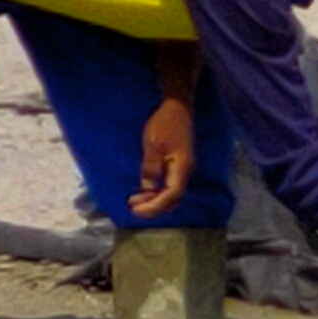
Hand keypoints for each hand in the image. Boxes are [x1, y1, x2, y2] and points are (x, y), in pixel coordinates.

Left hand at [130, 97, 198, 219]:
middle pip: (173, 198)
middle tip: (133, 209)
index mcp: (181, 167)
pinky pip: (168, 185)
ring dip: (154, 200)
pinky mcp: (177, 166)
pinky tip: (143, 191)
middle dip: (154, 207)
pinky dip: (156, 192)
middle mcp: (185, 172)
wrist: (178, 108)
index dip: (155, 206)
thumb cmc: (165, 123)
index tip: (137, 210)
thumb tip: (147, 187)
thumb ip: (151, 167)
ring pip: (170, 193)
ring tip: (134, 202)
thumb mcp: (153, 144)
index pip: (171, 195)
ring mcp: (182, 169)